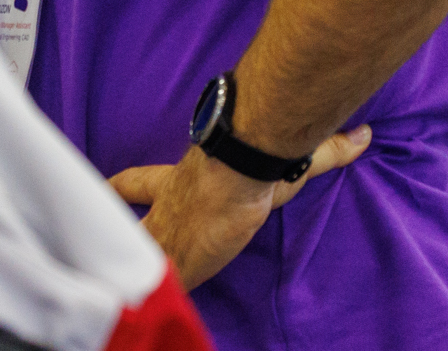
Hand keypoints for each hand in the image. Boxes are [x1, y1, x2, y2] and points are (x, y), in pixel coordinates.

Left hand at [110, 129, 371, 288]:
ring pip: (135, 254)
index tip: (102, 187)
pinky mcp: (178, 258)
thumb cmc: (257, 161)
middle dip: (108, 231)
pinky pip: (154, 282)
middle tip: (84, 242)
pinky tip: (129, 313)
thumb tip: (363, 134)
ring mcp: (168, 232)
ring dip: (126, 269)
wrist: (241, 166)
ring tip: (105, 289)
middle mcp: (164, 207)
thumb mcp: (290, 162)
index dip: (118, 186)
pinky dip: (148, 297)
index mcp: (178, 183)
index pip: (136, 181)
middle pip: (122, 222)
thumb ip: (327, 151)